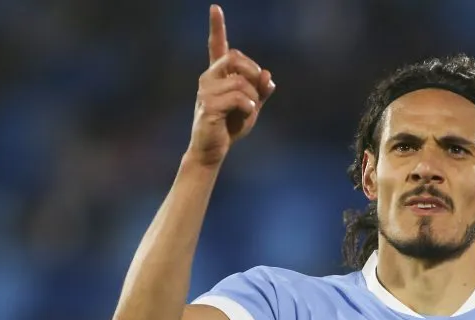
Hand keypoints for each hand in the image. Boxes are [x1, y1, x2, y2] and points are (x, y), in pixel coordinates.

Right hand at [188, 4, 275, 166]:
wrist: (213, 150)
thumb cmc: (230, 126)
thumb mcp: (251, 106)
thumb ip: (261, 91)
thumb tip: (269, 77)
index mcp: (218, 75)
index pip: (216, 46)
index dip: (216, 26)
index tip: (215, 7)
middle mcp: (208, 78)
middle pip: (235, 57)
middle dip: (253, 72)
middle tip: (258, 90)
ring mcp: (206, 91)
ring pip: (240, 80)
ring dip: (253, 95)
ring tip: (249, 109)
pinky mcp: (209, 106)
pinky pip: (239, 97)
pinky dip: (249, 106)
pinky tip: (245, 113)